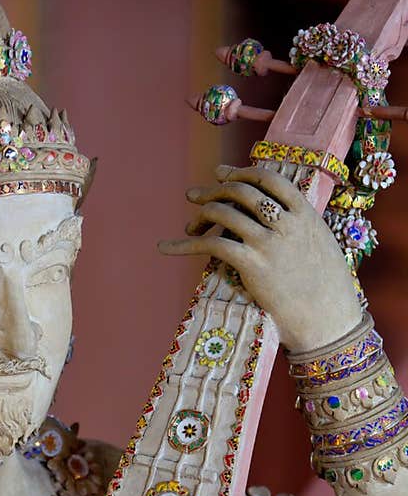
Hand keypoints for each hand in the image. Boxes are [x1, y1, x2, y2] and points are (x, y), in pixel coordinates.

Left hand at [158, 164, 363, 351]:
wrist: (330, 322)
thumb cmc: (328, 291)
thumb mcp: (321, 246)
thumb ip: (300, 228)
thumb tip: (279, 219)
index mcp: (305, 213)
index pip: (269, 179)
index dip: (241, 173)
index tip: (221, 173)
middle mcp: (286, 222)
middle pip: (242, 192)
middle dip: (214, 190)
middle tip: (194, 195)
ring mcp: (268, 242)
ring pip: (224, 213)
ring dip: (201, 215)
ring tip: (189, 225)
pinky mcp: (252, 264)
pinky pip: (211, 244)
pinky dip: (183, 245)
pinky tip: (165, 247)